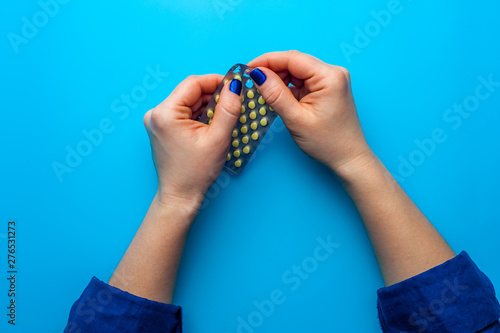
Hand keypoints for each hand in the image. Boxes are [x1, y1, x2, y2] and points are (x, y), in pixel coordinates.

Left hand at [143, 75, 241, 207]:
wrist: (180, 196)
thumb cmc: (195, 173)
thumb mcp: (217, 139)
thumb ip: (229, 109)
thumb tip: (236, 86)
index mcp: (165, 113)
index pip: (193, 84)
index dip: (217, 81)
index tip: (236, 84)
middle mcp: (157, 113)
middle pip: (191, 92)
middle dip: (214, 95)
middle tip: (235, 102)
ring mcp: (158, 121)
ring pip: (189, 102)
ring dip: (209, 106)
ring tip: (226, 116)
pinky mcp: (163, 128)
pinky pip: (185, 112)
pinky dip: (201, 115)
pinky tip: (214, 124)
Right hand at [248, 51, 373, 176]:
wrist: (348, 158)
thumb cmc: (328, 142)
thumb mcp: (296, 119)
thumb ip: (275, 94)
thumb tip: (257, 74)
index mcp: (329, 77)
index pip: (292, 58)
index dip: (267, 61)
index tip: (247, 69)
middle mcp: (333, 73)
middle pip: (294, 62)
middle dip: (272, 70)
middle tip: (251, 82)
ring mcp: (331, 80)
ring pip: (297, 71)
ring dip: (279, 79)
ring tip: (263, 92)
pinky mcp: (327, 88)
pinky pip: (302, 81)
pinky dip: (288, 87)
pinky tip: (277, 96)